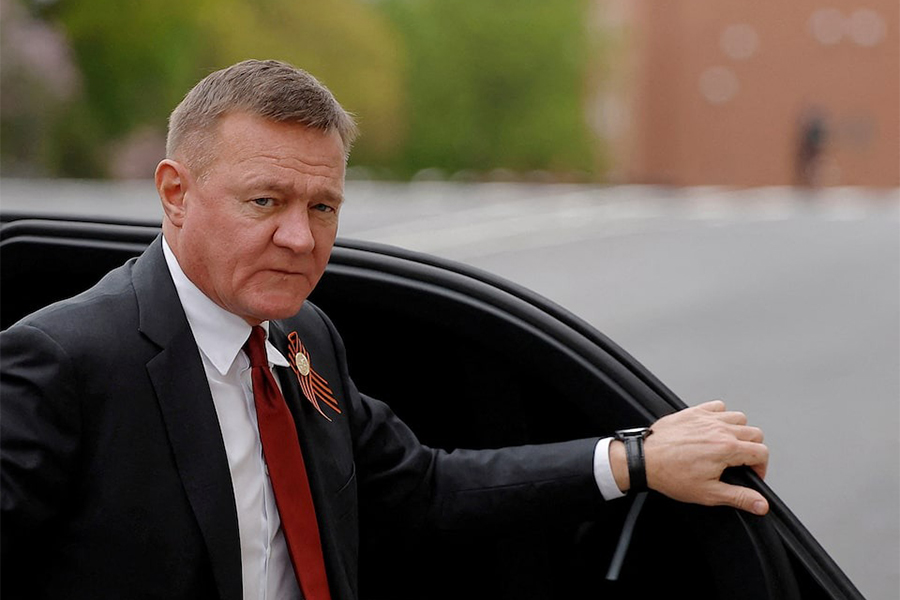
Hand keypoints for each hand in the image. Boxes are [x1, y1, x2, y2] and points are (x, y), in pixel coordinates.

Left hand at [643, 400, 768, 514]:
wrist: (644, 460)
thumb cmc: (670, 475)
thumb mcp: (708, 493)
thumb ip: (739, 497)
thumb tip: (761, 504)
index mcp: (726, 449)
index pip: (761, 452)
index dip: (761, 467)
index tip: (752, 474)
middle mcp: (719, 429)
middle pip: (754, 433)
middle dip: (753, 449)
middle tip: (741, 462)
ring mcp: (706, 418)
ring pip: (739, 418)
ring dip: (739, 431)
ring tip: (729, 446)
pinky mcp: (693, 412)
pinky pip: (718, 406)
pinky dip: (721, 415)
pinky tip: (714, 429)